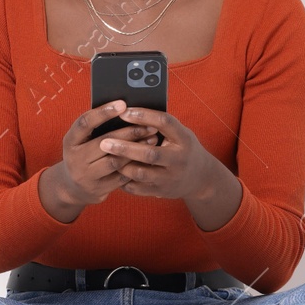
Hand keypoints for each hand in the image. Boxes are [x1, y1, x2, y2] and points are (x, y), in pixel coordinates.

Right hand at [54, 100, 158, 208]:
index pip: (85, 122)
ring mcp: (86, 176)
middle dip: (130, 132)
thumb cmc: (84, 154)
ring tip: (152, 140)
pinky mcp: (98, 189)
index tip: (123, 104)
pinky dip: (135, 166)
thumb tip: (125, 108)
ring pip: (115, 161)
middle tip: (149, 125)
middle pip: (105, 142)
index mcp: (70, 140)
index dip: (103, 112)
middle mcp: (75, 158)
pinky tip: (148, 158)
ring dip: (136, 149)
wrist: (73, 187)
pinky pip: (121, 177)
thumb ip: (97, 128)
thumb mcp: (82, 140)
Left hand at [94, 106, 224, 201]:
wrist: (200, 178)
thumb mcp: (180, 133)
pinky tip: (112, 172)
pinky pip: (137, 188)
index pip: (165, 123)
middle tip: (104, 142)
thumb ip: (160, 124)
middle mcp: (179, 160)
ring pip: (141, 173)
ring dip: (121, 165)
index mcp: (184, 139)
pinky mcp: (162, 192)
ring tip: (105, 157)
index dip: (144, 116)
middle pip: (150, 154)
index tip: (123, 111)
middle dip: (125, 148)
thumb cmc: (182, 148)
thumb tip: (128, 111)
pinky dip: (123, 180)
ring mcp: (170, 178)